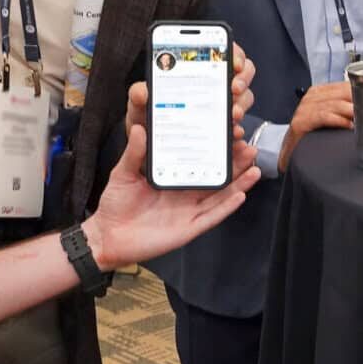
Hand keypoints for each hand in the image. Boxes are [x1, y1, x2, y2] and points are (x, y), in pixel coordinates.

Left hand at [85, 96, 259, 267]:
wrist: (107, 236)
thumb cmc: (115, 204)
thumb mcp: (124, 173)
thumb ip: (134, 153)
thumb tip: (140, 127)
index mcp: (175, 177)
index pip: (201, 160)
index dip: (217, 149)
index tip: (230, 134)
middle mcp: (187, 193)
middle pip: (218, 176)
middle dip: (236, 163)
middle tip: (250, 146)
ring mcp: (190, 211)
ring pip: (222, 195)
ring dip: (239, 182)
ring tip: (255, 167)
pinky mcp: (190, 227)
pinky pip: (213, 216)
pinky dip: (227, 206)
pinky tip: (241, 194)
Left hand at [127, 49, 254, 142]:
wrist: (146, 147)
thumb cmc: (146, 118)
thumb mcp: (139, 104)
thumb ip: (138, 95)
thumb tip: (142, 91)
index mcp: (195, 70)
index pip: (223, 52)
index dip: (234, 53)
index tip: (233, 62)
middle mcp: (214, 85)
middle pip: (242, 73)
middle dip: (243, 79)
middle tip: (233, 88)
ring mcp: (221, 107)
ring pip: (244, 98)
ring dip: (241, 104)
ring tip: (231, 114)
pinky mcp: (223, 129)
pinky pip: (238, 126)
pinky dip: (238, 129)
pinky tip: (234, 133)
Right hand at [279, 80, 354, 169]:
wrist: (291, 150)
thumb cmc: (313, 134)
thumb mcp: (332, 116)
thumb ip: (347, 108)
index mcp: (321, 91)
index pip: (346, 84)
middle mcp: (312, 97)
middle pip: (343, 93)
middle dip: (361, 101)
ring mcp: (305, 108)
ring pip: (335, 104)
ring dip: (352, 111)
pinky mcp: (301, 122)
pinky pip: (323, 116)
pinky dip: (339, 120)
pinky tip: (349, 126)